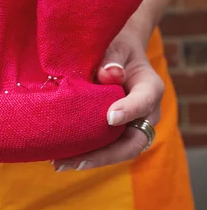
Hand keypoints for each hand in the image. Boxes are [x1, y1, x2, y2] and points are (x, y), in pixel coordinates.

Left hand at [53, 26, 163, 171]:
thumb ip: (112, 58)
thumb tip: (109, 73)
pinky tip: (61, 157)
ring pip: (117, 150)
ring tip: (60, 163)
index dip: (129, 110)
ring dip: (90, 159)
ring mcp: (132, 126)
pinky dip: (85, 154)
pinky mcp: (117, 133)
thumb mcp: (115, 46)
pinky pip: (105, 147)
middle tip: (75, 161)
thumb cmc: (115, 47)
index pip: (144, 101)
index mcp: (150, 87)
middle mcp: (146, 113)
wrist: (118, 55)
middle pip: (133, 141)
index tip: (110, 117)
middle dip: (104, 154)